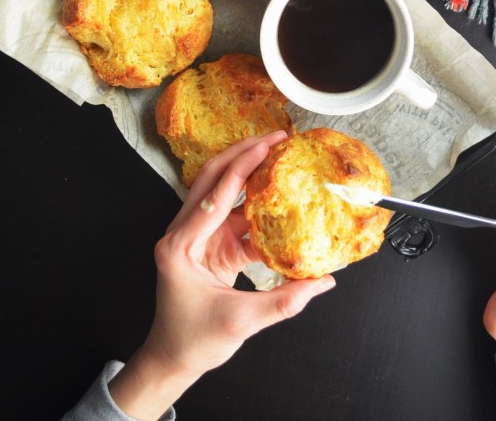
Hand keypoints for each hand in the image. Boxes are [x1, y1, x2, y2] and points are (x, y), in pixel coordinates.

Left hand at [109, 133, 334, 419]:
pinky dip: (254, 204)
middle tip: (276, 138)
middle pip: (212, 179)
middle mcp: (184, 232)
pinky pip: (233, 215)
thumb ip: (284, 301)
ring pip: (221, 192)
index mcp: (181, 245)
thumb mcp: (241, 322)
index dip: (242, 166)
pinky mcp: (210, 245)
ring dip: (248, 173)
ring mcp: (196, 236)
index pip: (214, 194)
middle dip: (243, 154)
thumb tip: (322, 282)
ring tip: (278, 155)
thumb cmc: (194, 340)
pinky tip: (277, 195)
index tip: (267, 145)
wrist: (172, 358)